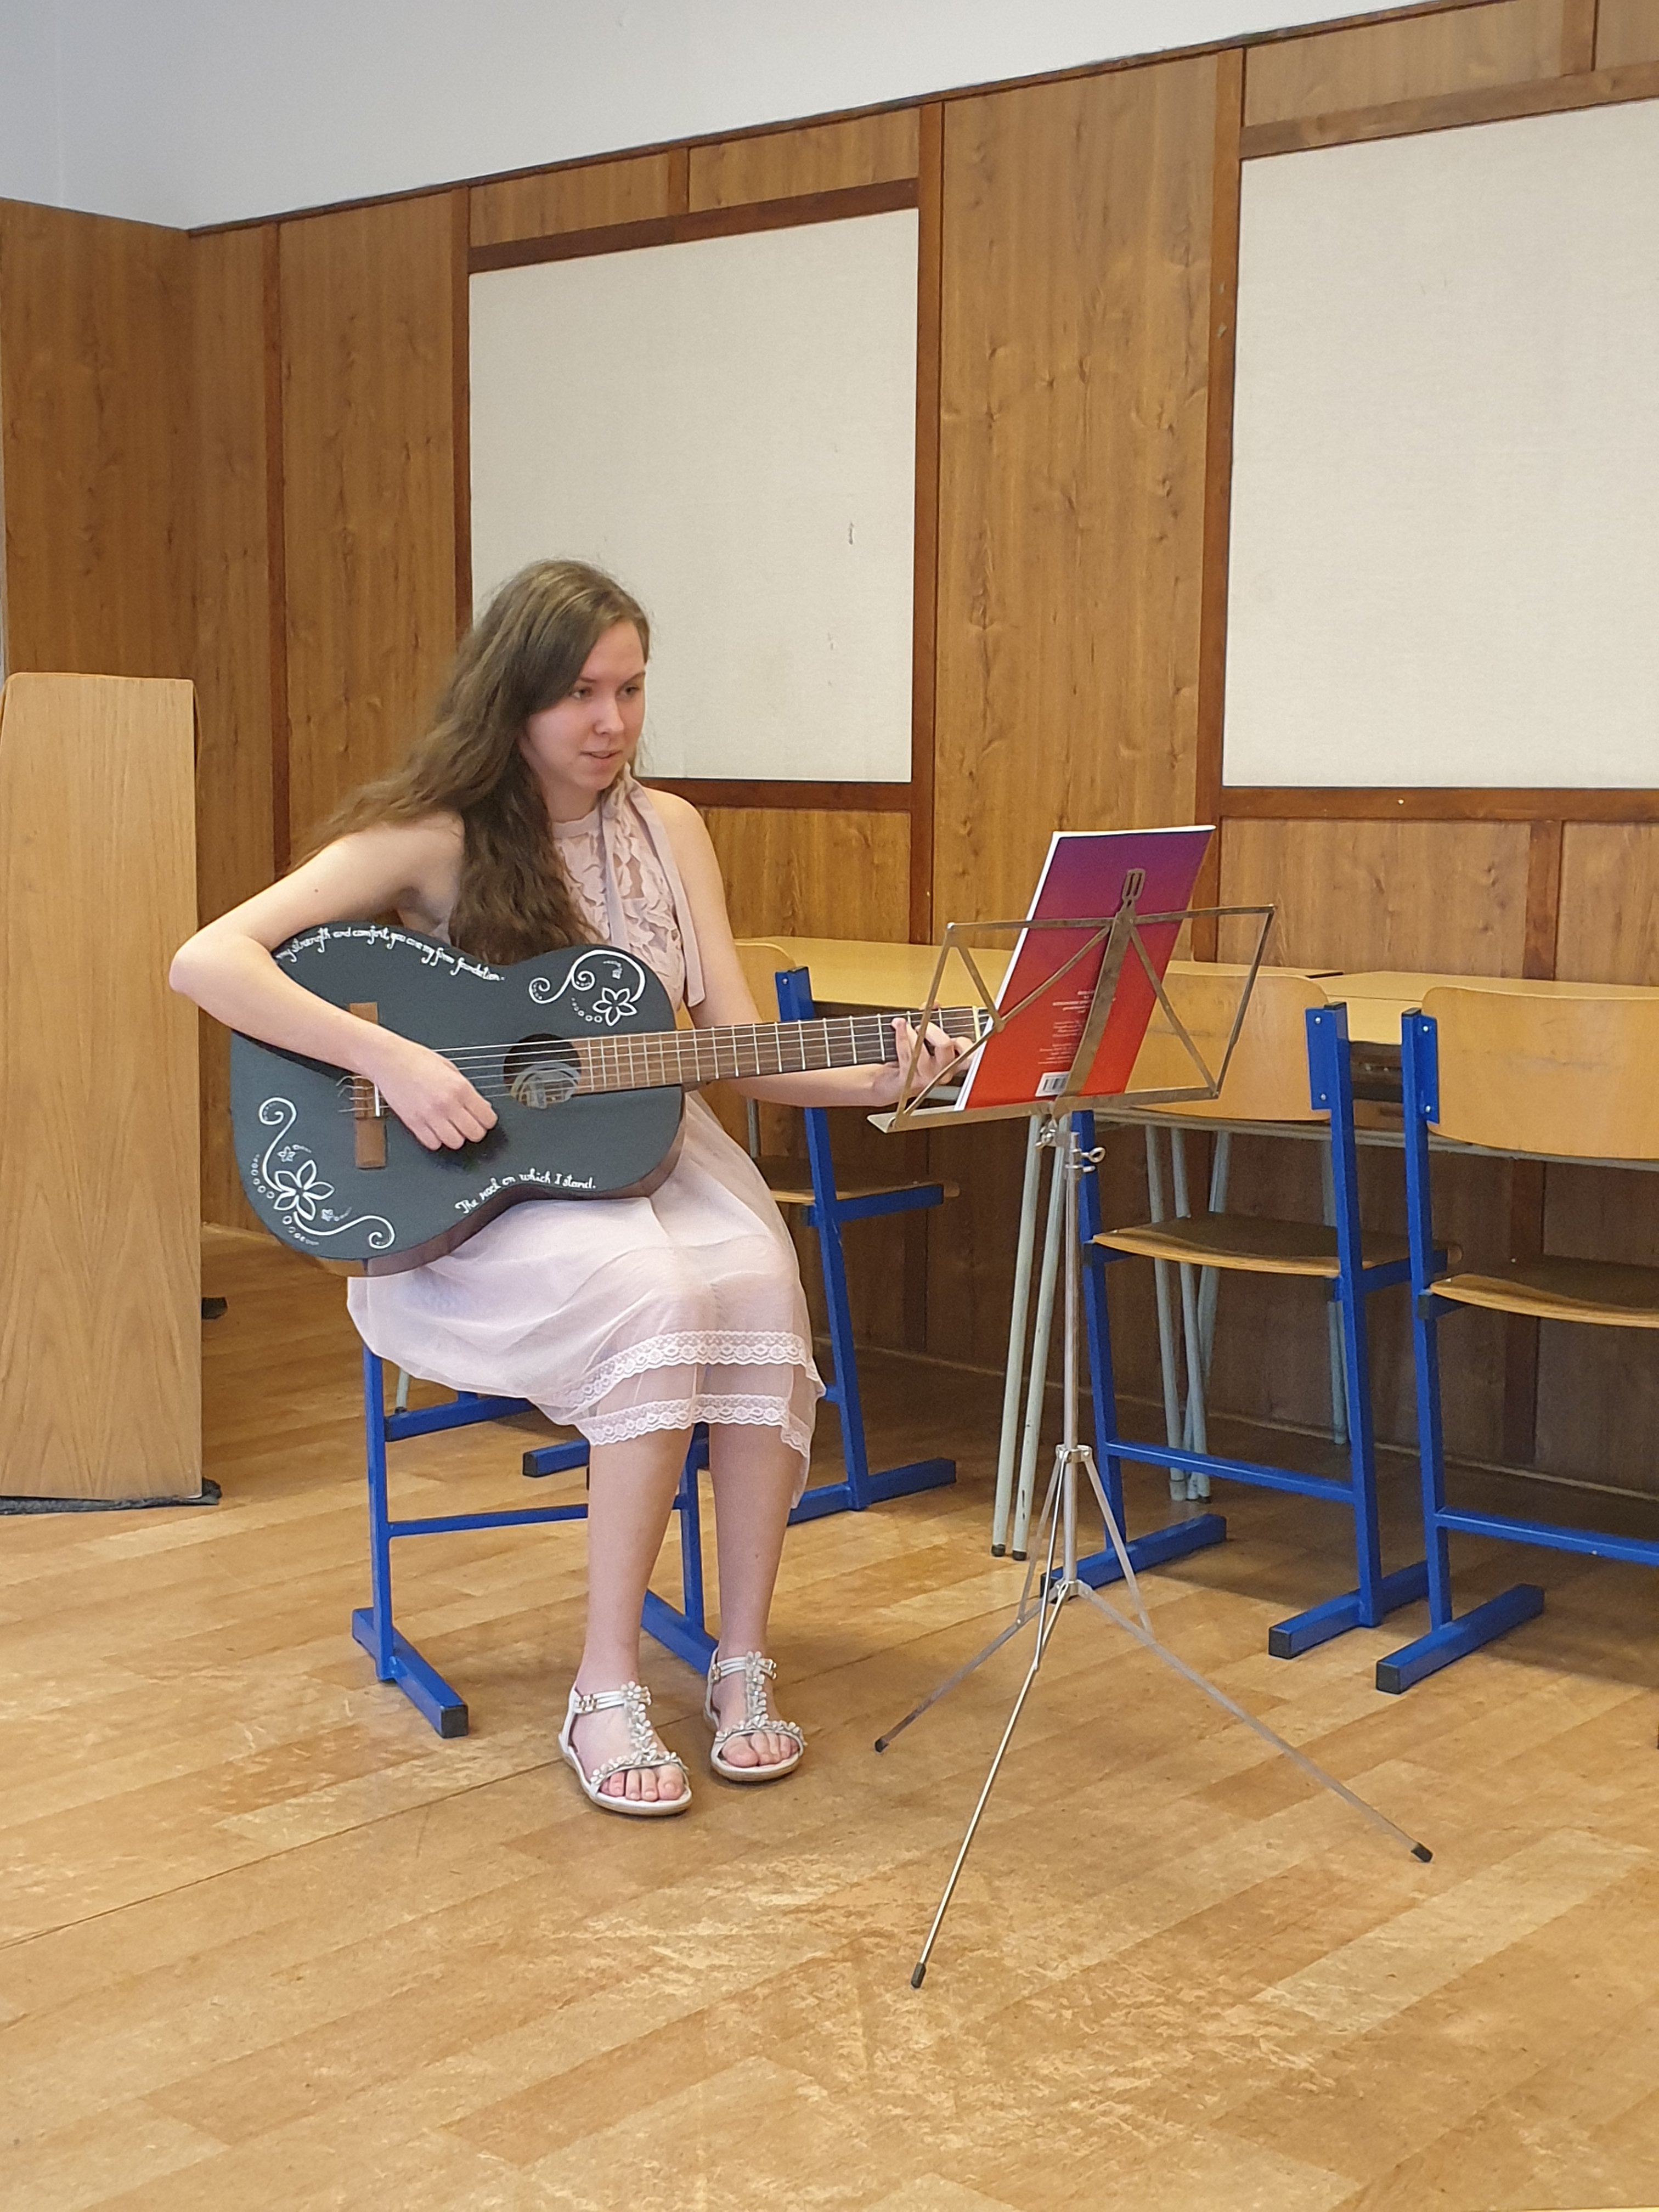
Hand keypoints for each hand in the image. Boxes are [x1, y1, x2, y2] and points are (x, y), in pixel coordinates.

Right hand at [364, 1030, 497, 1150]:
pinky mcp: (413, 1123)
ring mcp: (430, 1115)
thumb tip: (481, 1106)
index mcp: (460, 1088)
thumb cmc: (417, 1060)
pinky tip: (434, 1129)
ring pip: (455, 1143)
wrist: (388, 1060)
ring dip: (456, 1137)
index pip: (487, 1118)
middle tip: (469, 1124)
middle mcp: (447, 1103)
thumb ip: (467, 1089)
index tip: (484, 1119)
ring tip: (451, 1127)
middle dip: (474, 1131)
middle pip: (475, 1134)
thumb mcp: (451, 1068)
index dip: (487, 1121)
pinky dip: (436, 1140)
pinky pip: (433, 1144)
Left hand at [873, 1017, 969, 1107]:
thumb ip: (933, 1019)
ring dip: (910, 1033)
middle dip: (931, 1029)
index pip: (970, 1050)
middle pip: (944, 1045)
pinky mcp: (910, 1081)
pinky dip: (901, 1037)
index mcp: (954, 1062)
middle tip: (923, 1025)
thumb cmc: (912, 1059)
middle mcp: (944, 1072)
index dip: (961, 1037)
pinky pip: (907, 1055)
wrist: (892, 1084)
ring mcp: (927, 1078)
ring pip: (920, 1050)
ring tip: (904, 1024)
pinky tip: (899, 1027)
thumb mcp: (927, 1037)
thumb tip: (935, 1005)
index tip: (948, 1026)